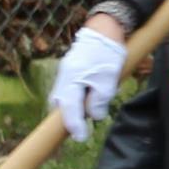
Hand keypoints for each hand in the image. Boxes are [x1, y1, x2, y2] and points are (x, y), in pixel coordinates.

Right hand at [51, 23, 128, 137]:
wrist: (104, 30)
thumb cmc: (107, 54)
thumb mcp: (108, 81)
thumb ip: (99, 101)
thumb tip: (93, 116)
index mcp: (72, 80)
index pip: (69, 109)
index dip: (74, 126)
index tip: (80, 138)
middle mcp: (63, 77)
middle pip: (60, 105)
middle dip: (69, 119)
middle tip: (81, 131)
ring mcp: (64, 73)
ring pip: (63, 98)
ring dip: (72, 109)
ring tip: (85, 115)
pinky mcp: (69, 70)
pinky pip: (68, 90)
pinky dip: (74, 99)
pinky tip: (86, 99)